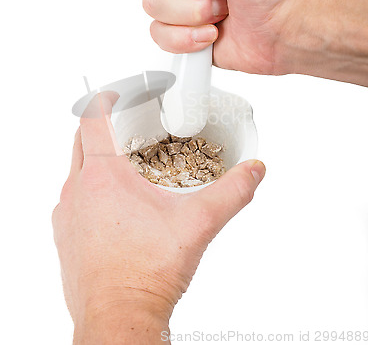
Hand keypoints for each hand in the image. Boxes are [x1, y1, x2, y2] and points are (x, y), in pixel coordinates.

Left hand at [52, 92, 265, 343]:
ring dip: (95, 161)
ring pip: (76, 172)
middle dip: (101, 128)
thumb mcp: (198, 224)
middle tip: (126, 127)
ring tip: (125, 166)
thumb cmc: (146, 274)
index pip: (91, 119)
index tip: (115, 95)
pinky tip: (116, 208)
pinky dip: (91, 191)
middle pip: (80, 141)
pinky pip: (74, 200)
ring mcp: (66, 216)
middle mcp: (77, 192)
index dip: (103, 100)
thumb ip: (232, 193)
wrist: (120, 320)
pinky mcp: (65, 237)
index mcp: (103, 177)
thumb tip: (253, 171)